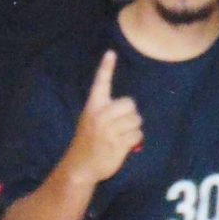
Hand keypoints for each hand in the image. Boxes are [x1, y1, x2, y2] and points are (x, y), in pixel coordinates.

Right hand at [66, 51, 142, 182]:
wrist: (81, 166)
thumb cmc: (89, 141)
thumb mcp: (91, 121)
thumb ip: (106, 111)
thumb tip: (130, 108)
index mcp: (93, 107)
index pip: (101, 83)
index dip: (106, 68)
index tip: (111, 53)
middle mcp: (100, 115)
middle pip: (130, 103)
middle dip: (131, 115)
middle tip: (121, 126)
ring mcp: (109, 130)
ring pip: (136, 120)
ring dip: (133, 129)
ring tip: (120, 137)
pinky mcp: (117, 143)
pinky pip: (138, 135)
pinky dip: (134, 141)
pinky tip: (123, 145)